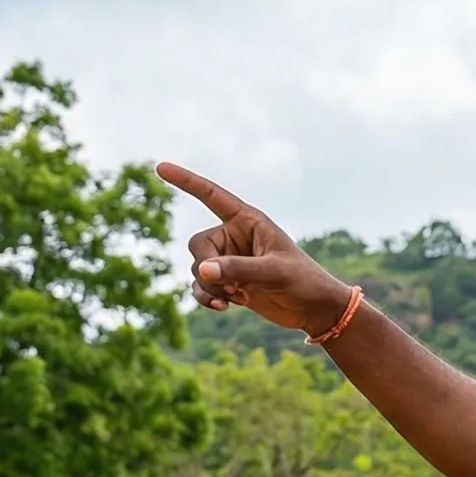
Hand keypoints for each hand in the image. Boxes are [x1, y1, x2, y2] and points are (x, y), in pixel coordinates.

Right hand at [160, 162, 354, 334]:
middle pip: (197, 245)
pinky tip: (223, 307)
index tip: (160, 167)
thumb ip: (238, 269)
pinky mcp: (228, 282)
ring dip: (210, 287)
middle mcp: (234, 236)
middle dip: (207, 268)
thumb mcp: (274, 272)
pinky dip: (207, 296)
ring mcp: (229, 259)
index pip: (211, 195)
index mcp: (248, 221)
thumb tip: (201, 270)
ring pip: (198, 268)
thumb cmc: (303, 281)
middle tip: (232, 287)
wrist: (314, 309)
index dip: (186, 181)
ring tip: (236, 298)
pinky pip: (201, 285)